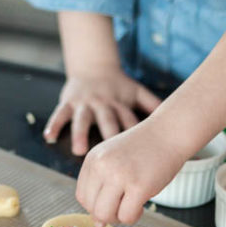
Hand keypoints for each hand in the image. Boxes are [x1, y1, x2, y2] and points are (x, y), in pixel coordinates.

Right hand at [43, 69, 160, 154]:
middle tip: (113, 161)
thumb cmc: (117, 86)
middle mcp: (103, 103)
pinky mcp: (68, 101)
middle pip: (108, 121)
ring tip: (80, 151)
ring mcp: (85, 102)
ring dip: (81, 134)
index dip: (135, 138)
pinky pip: (60, 113)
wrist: (93, 65)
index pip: (130, 121)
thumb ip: (153, 106)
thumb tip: (176, 120)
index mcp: (121, 104)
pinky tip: (50, 137)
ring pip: (83, 119)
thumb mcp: (137, 93)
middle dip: (110, 138)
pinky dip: (54, 125)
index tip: (140, 159)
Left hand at [76, 119, 187, 224]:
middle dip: (108, 215)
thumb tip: (98, 223)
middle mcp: (102, 166)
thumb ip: (102, 186)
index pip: (82, 196)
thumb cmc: (144, 149)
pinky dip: (134, 216)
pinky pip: (127, 216)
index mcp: (93, 159)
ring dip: (119, 217)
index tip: (111, 202)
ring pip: (106, 215)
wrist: (169, 132)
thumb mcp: (114, 159)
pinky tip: (141, 205)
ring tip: (132, 206)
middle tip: (123, 206)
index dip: (96, 206)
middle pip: (92, 208)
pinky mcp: (139, 186)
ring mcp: (120, 176)